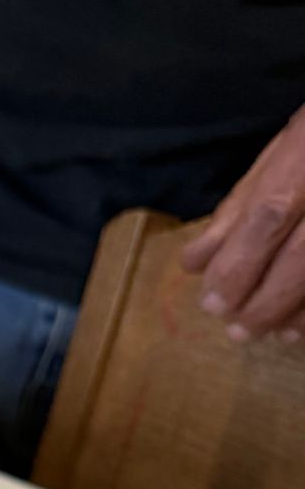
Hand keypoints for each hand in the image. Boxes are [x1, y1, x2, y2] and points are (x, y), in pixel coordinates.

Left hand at [181, 106, 304, 342]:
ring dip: (294, 311)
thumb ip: (237, 210)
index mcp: (304, 155)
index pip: (270, 213)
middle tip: (236, 331)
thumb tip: (195, 263)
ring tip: (268, 334)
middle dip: (265, 300)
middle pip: (303, 252)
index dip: (239, 263)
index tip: (211, 304)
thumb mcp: (274, 157)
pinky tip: (298, 328)